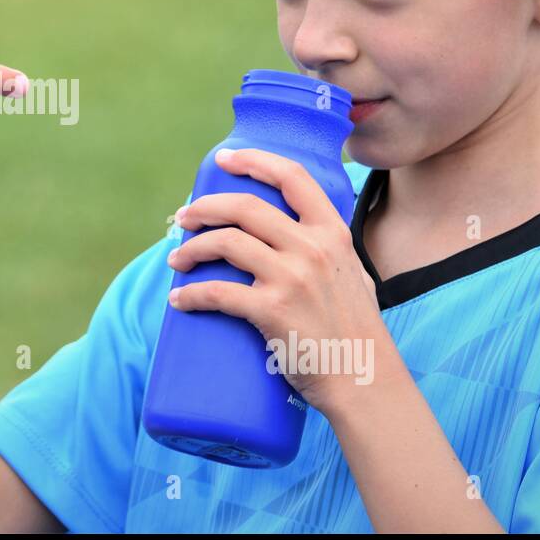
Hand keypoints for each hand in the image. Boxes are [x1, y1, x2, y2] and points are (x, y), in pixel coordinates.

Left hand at [165, 147, 397, 415]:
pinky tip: (178, 300)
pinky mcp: (272, 310)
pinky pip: (217, 292)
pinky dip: (190, 295)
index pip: (292, 177)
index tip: (223, 158)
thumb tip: (297, 233)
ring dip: (190, 249)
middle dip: (204, 208)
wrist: (364, 381)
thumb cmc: (356, 332)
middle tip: (183, 218)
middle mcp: (313, 248)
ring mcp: (292, 278)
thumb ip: (329, 250)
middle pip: (244, 206)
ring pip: (225, 243)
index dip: (254, 160)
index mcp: (333, 233)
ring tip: (176, 259)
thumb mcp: (353, 274)